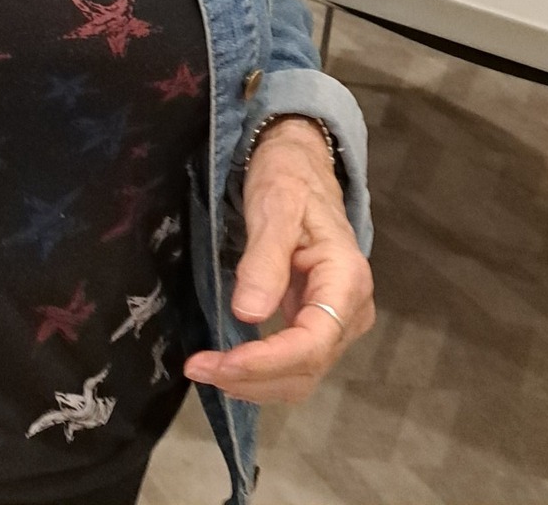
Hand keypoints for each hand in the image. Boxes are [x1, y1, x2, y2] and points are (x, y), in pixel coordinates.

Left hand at [184, 117, 374, 403]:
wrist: (301, 164)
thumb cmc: (288, 178)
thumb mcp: (274, 207)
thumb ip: (264, 260)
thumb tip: (248, 314)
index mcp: (346, 280)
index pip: (311, 343)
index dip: (266, 362)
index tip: (220, 364)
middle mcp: (350, 310)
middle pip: (306, 368)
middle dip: (252, 378)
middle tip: (197, 367)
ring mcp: (337, 321)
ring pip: (302, 374)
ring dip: (254, 383)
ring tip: (205, 369)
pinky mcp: (318, 323)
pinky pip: (294, 361)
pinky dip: (262, 371)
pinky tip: (228, 365)